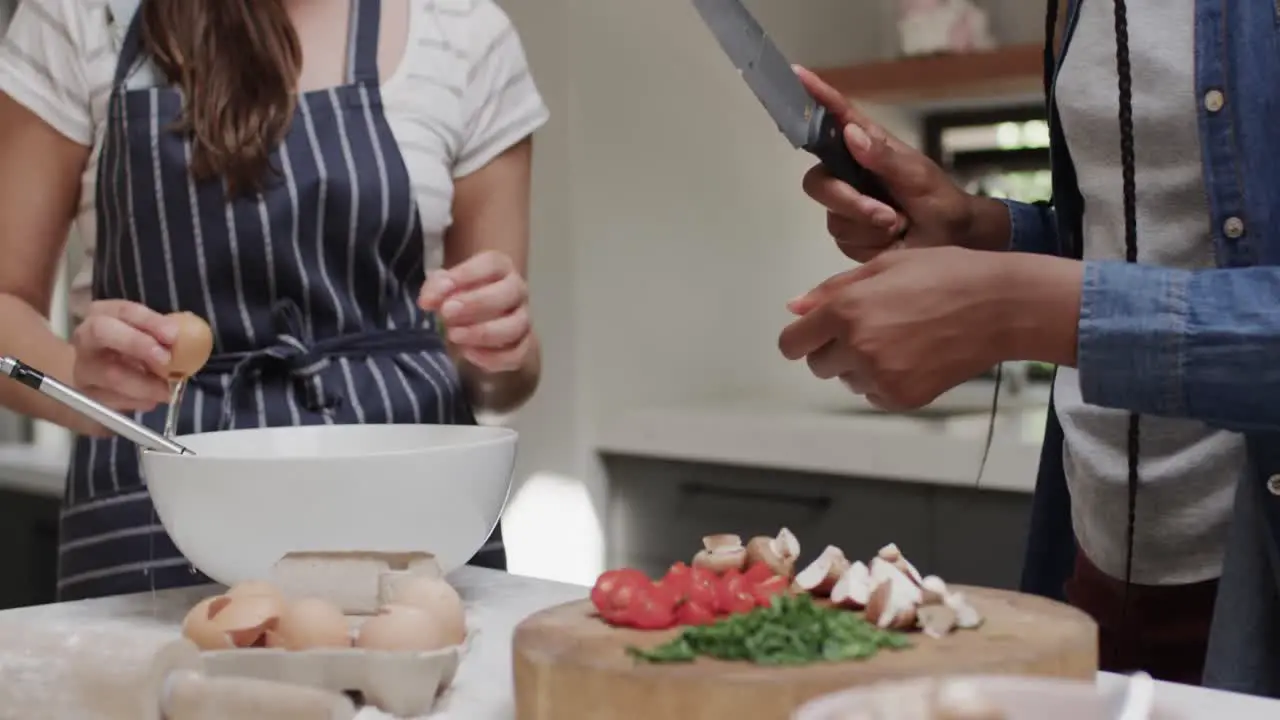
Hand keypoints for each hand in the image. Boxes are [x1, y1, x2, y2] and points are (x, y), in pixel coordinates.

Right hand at [71, 300, 177, 414]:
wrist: (101, 377)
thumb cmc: (133, 349)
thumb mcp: (148, 336)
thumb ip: (164, 332)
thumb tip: (191, 332)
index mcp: (103, 314)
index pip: (125, 310)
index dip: (150, 321)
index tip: (173, 335)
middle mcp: (86, 337)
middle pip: (102, 332)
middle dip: (136, 343)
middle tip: (166, 359)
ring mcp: (83, 367)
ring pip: (110, 374)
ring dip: (146, 384)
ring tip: (168, 389)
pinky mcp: (87, 395)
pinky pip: (114, 400)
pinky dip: (140, 401)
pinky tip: (154, 399)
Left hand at [418, 250, 531, 372]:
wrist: (479, 325)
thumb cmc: (460, 297)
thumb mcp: (444, 287)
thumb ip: (435, 288)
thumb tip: (428, 300)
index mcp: (500, 268)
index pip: (492, 264)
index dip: (467, 274)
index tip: (443, 287)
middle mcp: (516, 290)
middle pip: (509, 293)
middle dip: (476, 303)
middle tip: (446, 312)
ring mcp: (523, 319)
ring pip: (515, 326)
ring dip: (483, 332)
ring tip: (453, 335)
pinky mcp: (523, 346)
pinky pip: (516, 354)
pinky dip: (492, 357)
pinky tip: (468, 353)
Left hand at [778, 247, 1013, 410]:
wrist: (1000, 306)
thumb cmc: (944, 274)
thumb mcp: (885, 266)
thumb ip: (833, 290)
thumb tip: (794, 309)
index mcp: (846, 310)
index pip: (793, 344)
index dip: (802, 338)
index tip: (817, 334)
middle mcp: (856, 346)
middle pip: (818, 365)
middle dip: (833, 350)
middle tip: (870, 330)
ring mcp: (879, 376)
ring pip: (847, 380)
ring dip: (860, 366)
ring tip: (899, 340)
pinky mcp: (902, 397)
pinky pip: (874, 396)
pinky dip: (885, 382)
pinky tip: (914, 358)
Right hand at [794, 67, 981, 260]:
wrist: (950, 239)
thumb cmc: (938, 199)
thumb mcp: (917, 174)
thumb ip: (883, 158)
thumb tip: (850, 134)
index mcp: (867, 146)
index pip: (837, 118)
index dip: (816, 98)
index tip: (797, 75)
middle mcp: (849, 173)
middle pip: (818, 183)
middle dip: (849, 202)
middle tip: (886, 216)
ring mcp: (845, 205)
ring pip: (834, 217)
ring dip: (869, 226)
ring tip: (899, 225)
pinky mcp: (848, 234)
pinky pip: (844, 240)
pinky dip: (871, 243)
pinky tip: (890, 238)